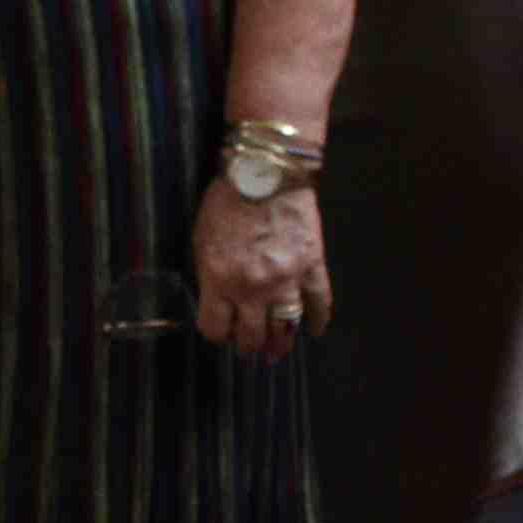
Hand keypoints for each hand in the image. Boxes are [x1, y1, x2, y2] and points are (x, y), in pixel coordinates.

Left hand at [192, 180, 328, 358]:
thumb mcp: (201, 238)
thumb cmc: (225, 201)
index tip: (219, 332)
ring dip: (281, 343)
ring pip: (286, 328)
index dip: (216, 334)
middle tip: (248, 348)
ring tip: (277, 351)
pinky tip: (313, 331)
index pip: (215, 328)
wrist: (265, 172)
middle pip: (252, 335)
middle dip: (247, 346)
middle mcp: (254, 288)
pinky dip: (318, 320)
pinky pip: (320, 303)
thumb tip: (215, 298)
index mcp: (220, 279)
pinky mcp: (313, 267)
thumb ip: (209, 273)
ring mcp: (287, 279)